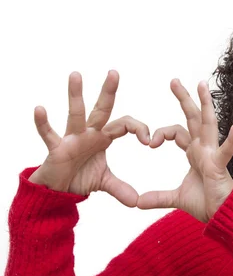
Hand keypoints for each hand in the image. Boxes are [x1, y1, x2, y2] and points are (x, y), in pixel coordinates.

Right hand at [29, 71, 149, 206]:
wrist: (57, 190)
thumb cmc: (79, 177)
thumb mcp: (104, 182)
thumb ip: (121, 188)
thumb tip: (137, 202)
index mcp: (103, 137)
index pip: (125, 125)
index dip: (139, 129)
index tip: (149, 141)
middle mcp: (89, 133)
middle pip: (101, 109)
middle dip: (108, 92)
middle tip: (115, 73)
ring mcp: (71, 138)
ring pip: (75, 113)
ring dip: (76, 95)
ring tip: (76, 75)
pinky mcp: (56, 149)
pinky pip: (49, 134)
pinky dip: (43, 123)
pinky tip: (40, 109)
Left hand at [137, 79, 232, 221]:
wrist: (221, 215)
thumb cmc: (206, 203)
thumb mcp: (176, 198)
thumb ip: (158, 197)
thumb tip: (138, 202)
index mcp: (195, 153)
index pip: (177, 132)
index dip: (163, 133)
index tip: (151, 142)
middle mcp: (204, 148)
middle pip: (193, 118)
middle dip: (184, 98)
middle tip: (173, 80)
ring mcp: (213, 154)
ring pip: (209, 124)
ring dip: (206, 104)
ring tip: (202, 85)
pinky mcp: (220, 165)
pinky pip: (227, 150)